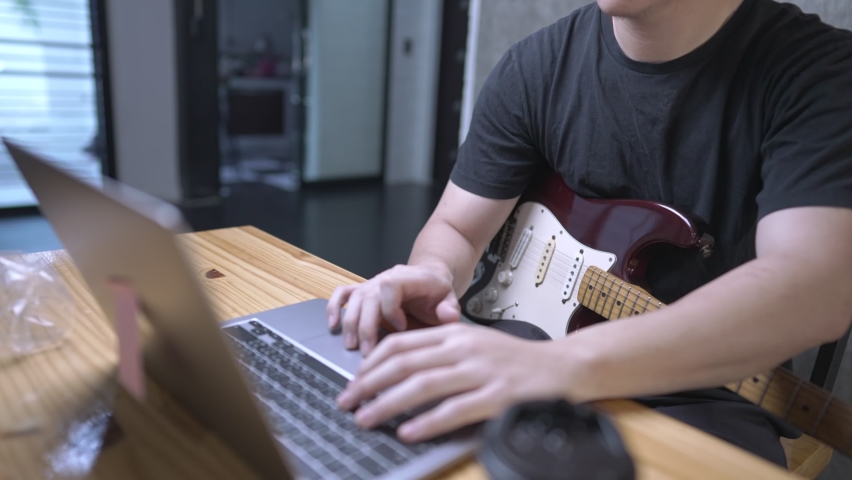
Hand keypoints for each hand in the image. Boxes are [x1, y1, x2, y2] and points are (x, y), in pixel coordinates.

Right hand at [326, 264, 459, 354]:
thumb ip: (450, 308)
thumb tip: (448, 316)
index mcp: (407, 277)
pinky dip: (334, 308)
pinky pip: (343, 294)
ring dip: (350, 324)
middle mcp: (385, 278)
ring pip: (353, 299)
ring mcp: (372, 284)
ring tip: (352, 347)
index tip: (400, 328)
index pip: (390, 288)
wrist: (429, 277)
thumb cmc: (437, 292)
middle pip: (367, 297)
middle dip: (366, 327)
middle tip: (368, 352)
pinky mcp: (363, 290)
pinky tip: (332, 325)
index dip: (391, 310)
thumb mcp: (450, 298)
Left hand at [335, 323, 572, 442]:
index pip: (402, 343)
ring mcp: (481, 371)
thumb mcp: (473, 344)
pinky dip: (428, 422)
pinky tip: (409, 432)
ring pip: (423, 385)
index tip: (354, 380)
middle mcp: (464, 348)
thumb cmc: (514, 359)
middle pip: (405, 363)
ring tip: (366, 419)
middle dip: (369, 384)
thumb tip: (398, 370)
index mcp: (455, 333)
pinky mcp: (497, 396)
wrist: (562, 366)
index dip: (372, 363)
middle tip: (347, 401)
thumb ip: (440, 351)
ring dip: (388, 403)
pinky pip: (455, 410)